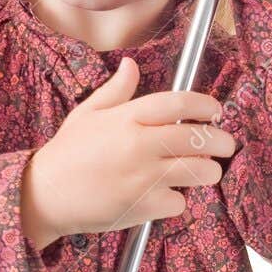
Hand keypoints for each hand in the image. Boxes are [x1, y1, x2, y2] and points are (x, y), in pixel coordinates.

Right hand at [20, 57, 234, 249]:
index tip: (215, 110)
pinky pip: (179, 202)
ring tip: (205, 170)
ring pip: (198, 171)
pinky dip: (178, 200)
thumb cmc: (68, 153)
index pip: (177, 104)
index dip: (204, 105)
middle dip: (221, 140)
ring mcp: (144, 177)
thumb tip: (131, 65)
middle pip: (197, 138)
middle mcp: (139, 144)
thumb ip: (116, 90)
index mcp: (127, 118)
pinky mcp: (144, 206)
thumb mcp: (87, 113)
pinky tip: (167, 195)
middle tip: (226, 143)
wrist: (46, 195)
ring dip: (208, 171)